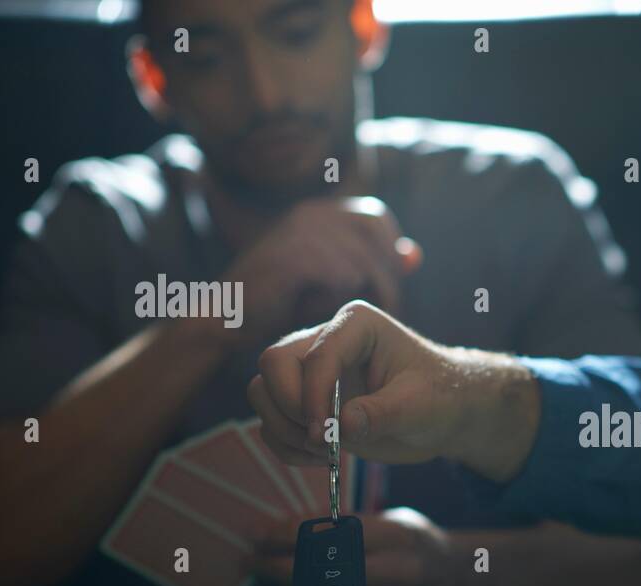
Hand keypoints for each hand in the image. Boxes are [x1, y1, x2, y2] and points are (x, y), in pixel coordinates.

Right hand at [218, 197, 420, 346]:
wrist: (224, 319)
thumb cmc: (280, 305)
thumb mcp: (333, 283)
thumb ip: (374, 267)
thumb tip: (416, 256)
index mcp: (320, 212)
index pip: (377, 217)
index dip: (388, 252)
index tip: (387, 288)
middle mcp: (312, 211)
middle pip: (376, 232)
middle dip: (386, 273)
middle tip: (387, 309)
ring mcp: (302, 229)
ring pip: (363, 259)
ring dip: (364, 294)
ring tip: (349, 318)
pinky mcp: (296, 254)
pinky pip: (343, 276)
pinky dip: (337, 300)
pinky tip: (318, 312)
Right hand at [247, 300, 539, 480]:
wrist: (445, 412)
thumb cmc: (441, 396)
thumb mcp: (422, 406)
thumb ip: (383, 413)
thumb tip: (341, 426)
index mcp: (356, 326)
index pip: (316, 354)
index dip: (313, 394)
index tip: (326, 433)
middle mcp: (327, 341)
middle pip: (273, 364)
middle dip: (291, 407)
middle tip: (324, 439)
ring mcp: (312, 373)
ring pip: (263, 392)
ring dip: (284, 428)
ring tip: (325, 450)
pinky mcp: (307, 403)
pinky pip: (271, 422)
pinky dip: (286, 446)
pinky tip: (321, 458)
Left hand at [253, 507, 461, 585]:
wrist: (464, 581)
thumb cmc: (416, 545)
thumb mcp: (391, 522)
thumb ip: (344, 526)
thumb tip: (276, 528)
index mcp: (405, 536)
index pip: (337, 535)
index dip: (294, 536)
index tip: (261, 534)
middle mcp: (411, 573)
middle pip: (333, 573)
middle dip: (285, 567)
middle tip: (255, 561)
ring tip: (275, 581)